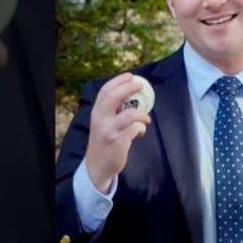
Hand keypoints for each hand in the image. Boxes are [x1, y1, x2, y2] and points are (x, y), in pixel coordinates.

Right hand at [83, 73, 151, 192]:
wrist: (97, 166)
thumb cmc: (104, 142)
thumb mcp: (101, 124)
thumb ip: (111, 111)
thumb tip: (130, 96)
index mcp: (96, 113)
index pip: (105, 91)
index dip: (118, 81)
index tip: (130, 76)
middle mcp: (100, 120)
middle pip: (113, 97)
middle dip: (128, 88)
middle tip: (140, 85)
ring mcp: (109, 131)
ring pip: (129, 115)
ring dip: (142, 114)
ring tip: (146, 119)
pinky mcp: (118, 143)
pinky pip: (135, 129)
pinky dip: (141, 128)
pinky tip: (140, 132)